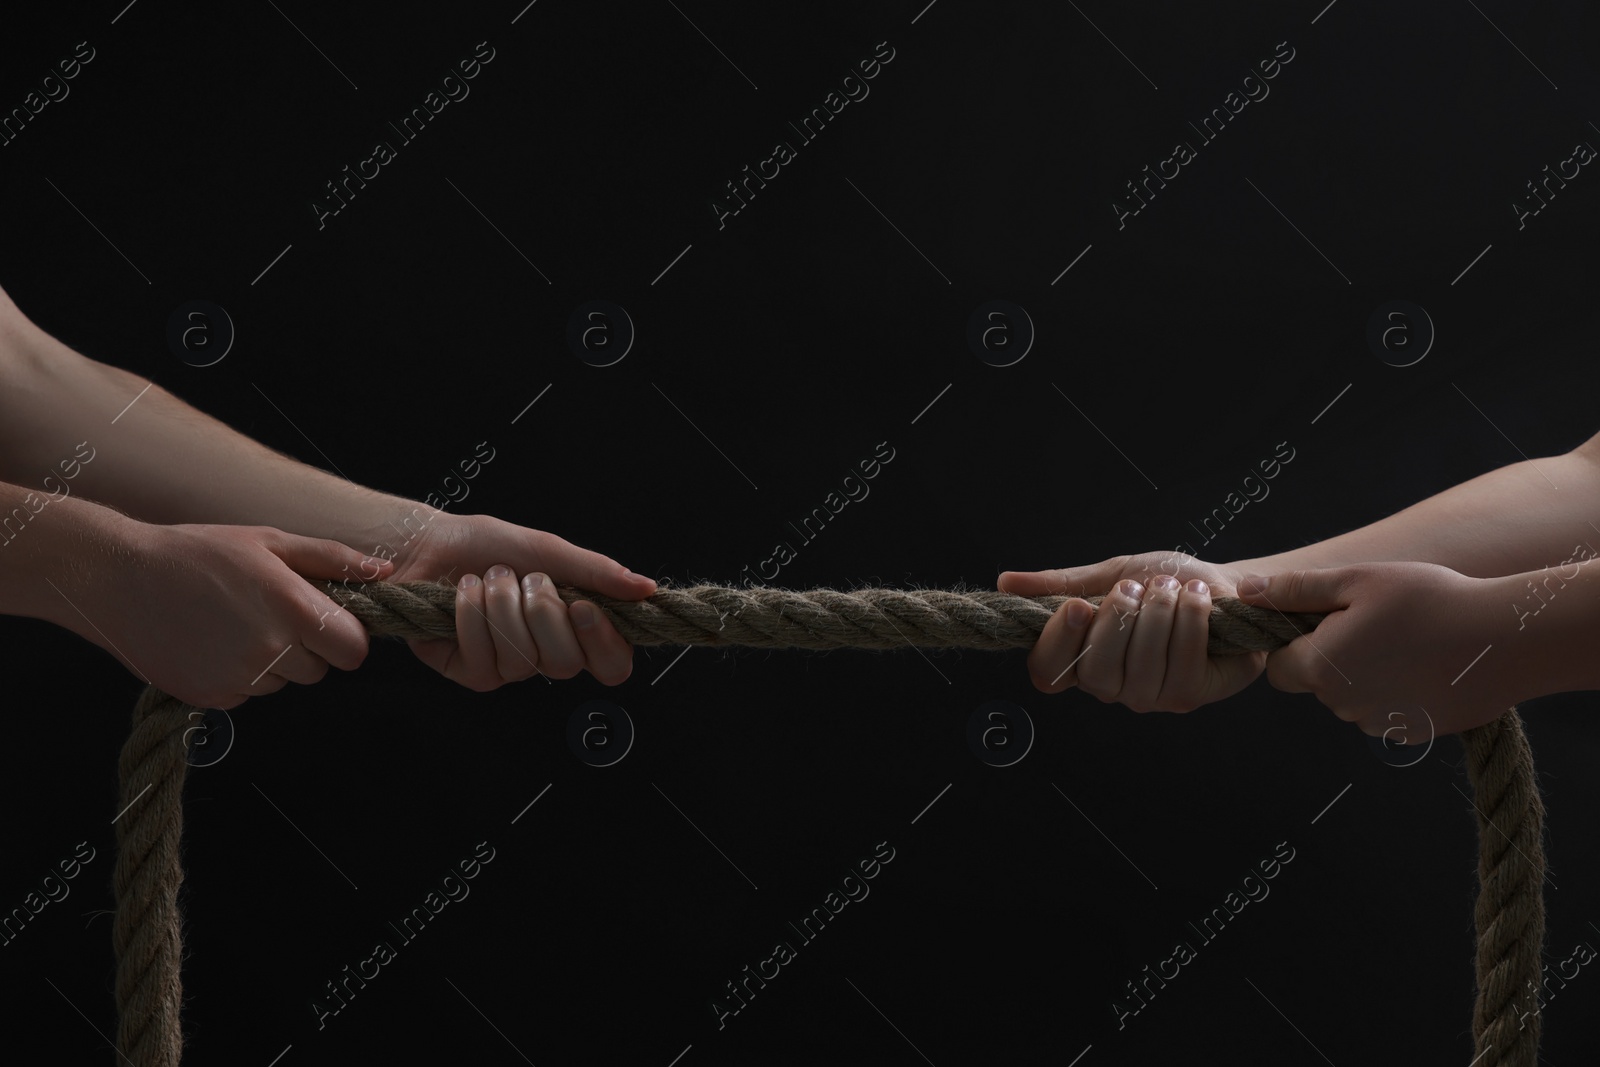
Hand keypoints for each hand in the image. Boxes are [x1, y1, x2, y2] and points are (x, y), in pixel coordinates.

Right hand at [81, 522, 392, 708]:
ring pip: (283, 682)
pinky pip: (247, 694)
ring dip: (271, 660)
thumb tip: (383, 572)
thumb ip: (332, 560)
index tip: (324, 619)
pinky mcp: (211, 698)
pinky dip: (238, 675)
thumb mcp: (270, 541)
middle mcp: (271, 650)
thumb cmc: (198, 552)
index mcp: (293, 608)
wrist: (118, 578)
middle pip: (320, 670)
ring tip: (233, 622)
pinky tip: (211, 641)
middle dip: (306, 646)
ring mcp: (239, 679)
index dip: (344, 636)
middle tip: (268, 613)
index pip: (354, 650)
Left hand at [384, 511, 655, 690]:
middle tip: (528, 580)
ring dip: (503, 606)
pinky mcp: (472, 672)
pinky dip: (472, 617)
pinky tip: (463, 594)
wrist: (428, 544)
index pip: (612, 663)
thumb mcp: (549, 551)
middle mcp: (547, 653)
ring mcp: (510, 668)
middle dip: (543, 611)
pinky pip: (485, 661)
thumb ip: (598, 573)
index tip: (583, 607)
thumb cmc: (489, 546)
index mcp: (576, 627)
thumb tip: (647, 588)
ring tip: (489, 578)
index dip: (603, 643)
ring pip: (524, 660)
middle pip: (568, 664)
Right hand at [997, 550, 1264, 710]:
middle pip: (1094, 670)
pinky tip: (1198, 598)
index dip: (1056, 642)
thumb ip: (1060, 583)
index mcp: (1081, 658)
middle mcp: (1111, 686)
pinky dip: (1190, 620)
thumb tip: (1004, 582)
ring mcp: (1149, 696)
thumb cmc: (1163, 581)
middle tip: (1135, 588)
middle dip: (1118, 619)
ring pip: (1140, 665)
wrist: (1224, 583)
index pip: (1045, 672)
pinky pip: (1180, 663)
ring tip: (1171, 587)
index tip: (1078, 606)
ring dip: (1159, 613)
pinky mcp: (1189, 694)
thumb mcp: (1109, 574)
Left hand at [1233, 561, 1513, 737]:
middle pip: (1317, 683)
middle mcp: (1343, 706)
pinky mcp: (1412, 735)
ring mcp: (1379, 725)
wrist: (1507, 639)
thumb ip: (1295, 590)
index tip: (1329, 622)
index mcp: (1320, 668)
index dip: (1297, 644)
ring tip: (1408, 642)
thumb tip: (1244, 592)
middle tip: (1376, 623)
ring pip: (1352, 699)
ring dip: (1367, 675)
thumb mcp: (1356, 580)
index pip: (1280, 668)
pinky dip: (1398, 692)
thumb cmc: (1429, 599)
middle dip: (1333, 657)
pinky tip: (1427, 666)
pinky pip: (1386, 713)